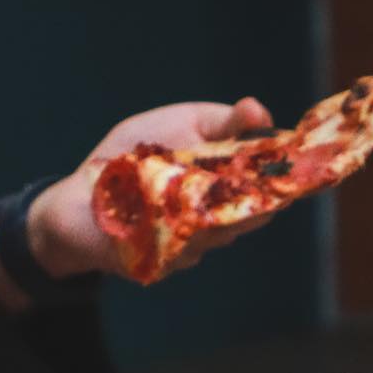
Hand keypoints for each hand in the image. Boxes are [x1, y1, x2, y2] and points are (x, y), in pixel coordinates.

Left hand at [13, 96, 274, 288]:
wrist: (75, 198)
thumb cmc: (129, 155)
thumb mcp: (179, 123)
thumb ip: (222, 120)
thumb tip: (261, 110)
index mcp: (229, 183)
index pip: (272, 187)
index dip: (289, 179)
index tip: (297, 166)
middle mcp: (219, 219)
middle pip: (254, 215)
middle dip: (252, 197)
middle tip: (241, 176)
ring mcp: (193, 244)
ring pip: (219, 231)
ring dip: (206, 208)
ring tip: (183, 185)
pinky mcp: (165, 262)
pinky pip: (177, 247)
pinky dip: (165, 224)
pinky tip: (145, 207)